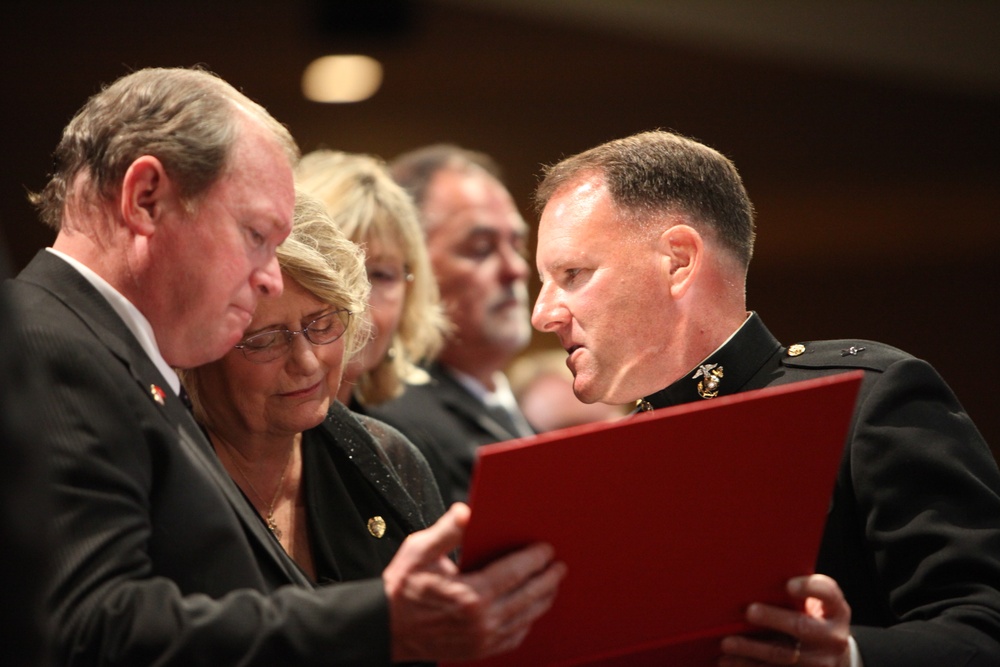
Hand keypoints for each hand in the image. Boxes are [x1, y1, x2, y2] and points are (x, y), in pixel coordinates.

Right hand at [383, 502, 566, 662]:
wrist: (386, 627)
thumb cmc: (402, 587)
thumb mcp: (419, 550)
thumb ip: (448, 530)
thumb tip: (467, 510)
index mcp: (470, 594)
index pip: (515, 572)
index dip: (535, 559)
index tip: (546, 549)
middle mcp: (481, 620)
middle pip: (528, 596)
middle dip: (547, 579)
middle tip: (559, 566)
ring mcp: (482, 638)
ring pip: (525, 618)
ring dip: (542, 600)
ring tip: (551, 586)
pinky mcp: (478, 650)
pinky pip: (513, 637)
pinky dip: (527, 622)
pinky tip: (530, 611)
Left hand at [718, 574, 850, 666]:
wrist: (832, 655)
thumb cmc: (814, 617)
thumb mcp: (816, 602)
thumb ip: (799, 589)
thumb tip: (757, 571)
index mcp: (835, 609)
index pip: (828, 593)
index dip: (809, 588)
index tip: (789, 584)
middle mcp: (832, 637)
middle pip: (801, 626)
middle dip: (773, 619)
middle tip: (749, 611)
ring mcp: (819, 662)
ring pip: (782, 656)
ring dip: (752, 650)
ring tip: (727, 643)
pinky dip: (748, 666)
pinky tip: (727, 661)